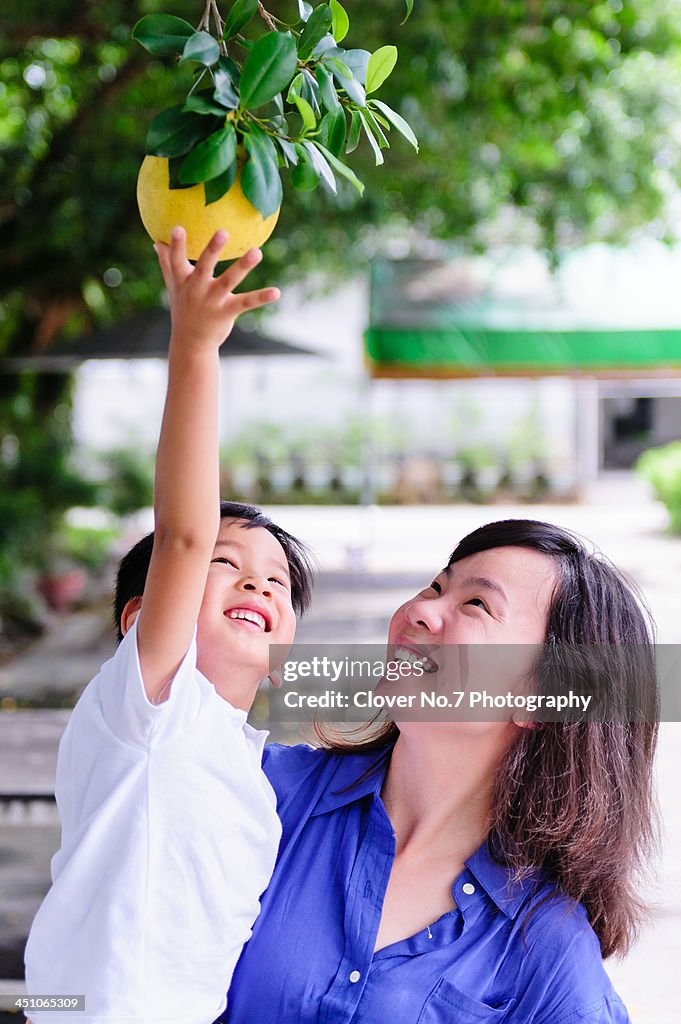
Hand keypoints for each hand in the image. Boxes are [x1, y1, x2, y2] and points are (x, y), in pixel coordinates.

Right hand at [154, 225, 280, 350]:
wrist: (191, 343)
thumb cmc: (183, 309)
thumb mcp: (173, 286)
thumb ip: (167, 263)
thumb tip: (157, 241)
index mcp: (183, 281)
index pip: (176, 260)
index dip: (177, 245)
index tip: (178, 227)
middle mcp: (197, 289)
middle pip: (204, 266)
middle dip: (212, 249)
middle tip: (222, 231)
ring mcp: (212, 301)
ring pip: (229, 281)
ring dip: (243, 267)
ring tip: (257, 252)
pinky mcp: (227, 312)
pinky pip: (246, 302)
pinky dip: (261, 297)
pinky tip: (276, 292)